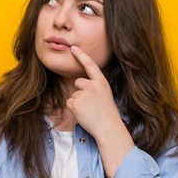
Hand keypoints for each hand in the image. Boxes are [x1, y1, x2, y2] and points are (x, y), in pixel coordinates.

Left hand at [67, 46, 133, 177]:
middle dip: (81, 91)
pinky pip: (69, 103)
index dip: (81, 55)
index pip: (90, 65)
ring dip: (78, 102)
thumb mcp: (105, 94)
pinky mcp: (75, 104)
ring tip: (89, 110)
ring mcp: (83, 94)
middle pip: (78, 82)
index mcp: (102, 82)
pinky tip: (83, 114)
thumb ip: (95, 86)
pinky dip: (73, 109)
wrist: (108, 129)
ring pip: (73, 94)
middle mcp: (93, 86)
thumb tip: (80, 83)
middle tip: (92, 104)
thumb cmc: (107, 113)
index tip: (73, 48)